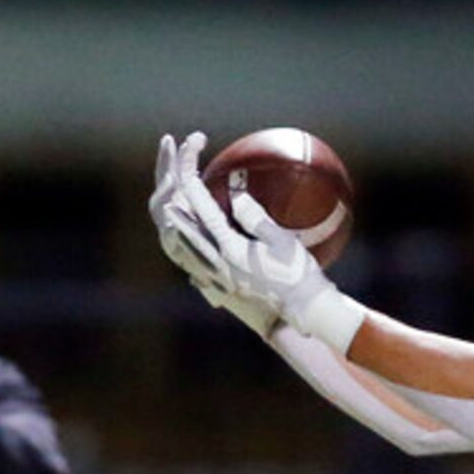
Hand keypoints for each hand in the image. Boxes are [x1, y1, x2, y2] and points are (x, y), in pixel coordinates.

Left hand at [150, 131, 338, 334]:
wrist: (304, 311)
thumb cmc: (298, 274)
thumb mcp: (281, 240)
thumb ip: (255, 217)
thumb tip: (237, 196)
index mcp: (230, 249)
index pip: (204, 208)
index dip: (194, 181)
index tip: (189, 161)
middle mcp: (218, 265)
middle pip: (187, 228)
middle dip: (177, 202)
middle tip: (169, 183)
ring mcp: (219, 279)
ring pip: (187, 250)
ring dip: (178, 227)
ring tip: (171, 213)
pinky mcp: (225, 289)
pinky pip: (198, 266)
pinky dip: (189, 250)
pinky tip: (191, 246)